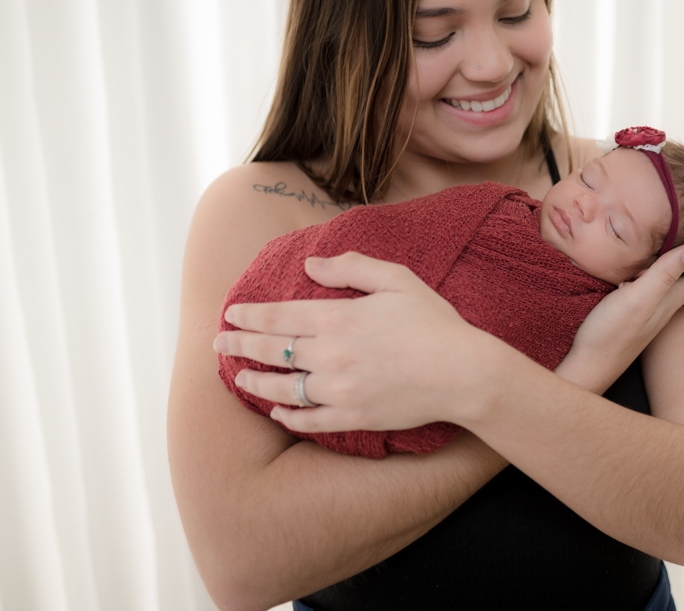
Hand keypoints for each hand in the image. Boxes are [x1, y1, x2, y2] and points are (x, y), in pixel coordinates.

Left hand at [215, 252, 494, 433]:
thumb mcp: (397, 280)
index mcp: (338, 318)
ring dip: (256, 382)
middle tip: (219, 345)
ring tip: (240, 378)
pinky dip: (288, 415)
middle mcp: (330, 356)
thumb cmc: (435, 323)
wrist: (463, 374)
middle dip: (240, 346)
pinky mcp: (353, 417)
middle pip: (272, 351)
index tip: (230, 315)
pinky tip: (277, 411)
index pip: (278, 316)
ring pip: (283, 388)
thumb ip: (351, 268)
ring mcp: (339, 391)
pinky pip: (309, 420)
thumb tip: (311, 263)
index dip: (249, 316)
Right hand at [567, 237, 683, 367]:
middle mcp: (664, 305)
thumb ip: (664, 274)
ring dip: (682, 262)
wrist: (588, 366)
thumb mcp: (639, 299)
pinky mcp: (631, 311)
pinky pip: (652, 284)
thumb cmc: (611, 334)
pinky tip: (645, 265)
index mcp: (670, 299)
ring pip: (673, 280)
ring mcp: (647, 310)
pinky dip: (656, 269)